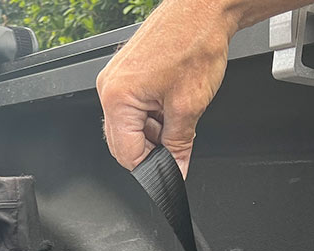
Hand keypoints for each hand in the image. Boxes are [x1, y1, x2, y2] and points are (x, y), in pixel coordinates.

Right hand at [96, 0, 238, 176]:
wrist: (203, 8)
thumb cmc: (194, 42)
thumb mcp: (189, 106)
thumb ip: (178, 145)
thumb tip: (175, 168)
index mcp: (117, 98)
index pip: (126, 153)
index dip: (151, 167)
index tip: (169, 170)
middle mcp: (109, 87)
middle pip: (122, 141)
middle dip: (150, 149)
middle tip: (177, 148)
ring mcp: (115, 78)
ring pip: (129, 124)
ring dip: (153, 131)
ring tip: (179, 117)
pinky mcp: (126, 71)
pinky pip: (132, 106)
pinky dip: (151, 113)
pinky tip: (171, 105)